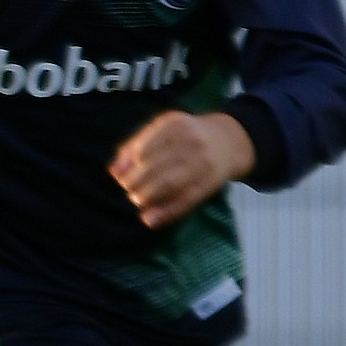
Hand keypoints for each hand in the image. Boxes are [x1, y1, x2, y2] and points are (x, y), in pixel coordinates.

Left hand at [110, 110, 254, 228]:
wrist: (230, 140)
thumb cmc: (186, 135)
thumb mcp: (163, 130)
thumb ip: (136, 146)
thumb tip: (114, 171)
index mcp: (174, 125)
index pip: (144, 148)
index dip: (128, 165)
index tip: (119, 176)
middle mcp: (190, 142)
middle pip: (154, 167)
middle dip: (134, 182)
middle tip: (128, 189)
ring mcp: (202, 163)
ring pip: (169, 184)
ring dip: (146, 197)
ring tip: (137, 200)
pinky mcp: (211, 183)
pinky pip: (186, 200)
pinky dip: (165, 212)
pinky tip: (149, 220)